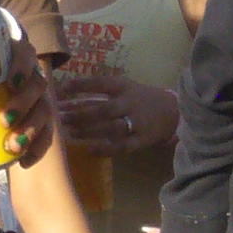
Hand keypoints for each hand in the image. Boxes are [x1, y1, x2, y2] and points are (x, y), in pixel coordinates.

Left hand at [0, 35, 55, 165]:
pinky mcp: (42, 119)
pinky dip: (38, 149)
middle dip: (23, 104)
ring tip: (12, 146)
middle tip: (4, 120)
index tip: (10, 81)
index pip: (25, 51)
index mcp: (12, 56)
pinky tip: (23, 162)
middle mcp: (30, 75)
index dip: (22, 64)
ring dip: (31, 129)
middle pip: (37, 85)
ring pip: (45, 110)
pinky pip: (48, 134)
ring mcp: (39, 98)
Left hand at [55, 67, 177, 156]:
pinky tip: (90, 150)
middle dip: (79, 114)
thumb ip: (100, 92)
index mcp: (124, 87)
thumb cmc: (140, 98)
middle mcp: (130, 103)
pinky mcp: (142, 140)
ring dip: (88, 132)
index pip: (100, 83)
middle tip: (59, 117)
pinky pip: (122, 147)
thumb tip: (64, 96)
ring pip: (110, 128)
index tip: (59, 90)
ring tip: (69, 134)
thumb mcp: (124, 88)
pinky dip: (106, 149)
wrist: (172, 112)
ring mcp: (137, 122)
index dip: (79, 85)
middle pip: (103, 109)